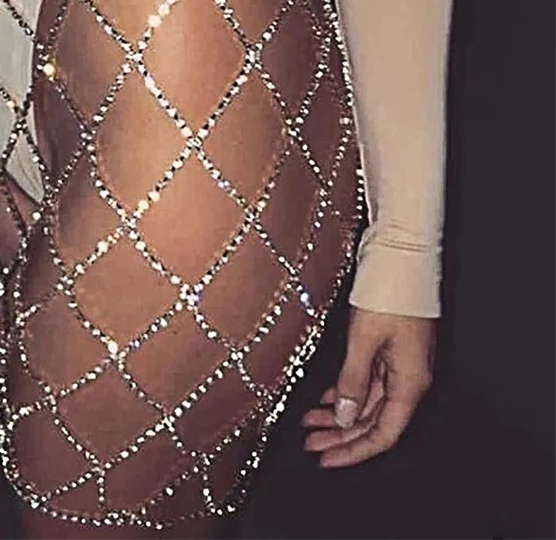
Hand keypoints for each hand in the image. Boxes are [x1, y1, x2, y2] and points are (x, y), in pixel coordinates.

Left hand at [301, 306, 434, 467]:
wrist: (402, 258)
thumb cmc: (388, 294)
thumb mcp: (364, 339)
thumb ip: (354, 380)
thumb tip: (346, 417)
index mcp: (410, 382)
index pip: (384, 433)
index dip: (355, 451)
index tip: (327, 460)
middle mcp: (408, 378)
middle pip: (375, 422)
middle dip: (341, 436)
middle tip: (310, 444)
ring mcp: (399, 363)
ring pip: (368, 402)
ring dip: (339, 415)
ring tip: (308, 423)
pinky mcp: (389, 349)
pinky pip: (367, 381)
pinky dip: (346, 392)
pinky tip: (325, 399)